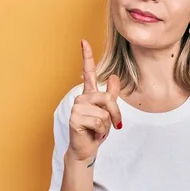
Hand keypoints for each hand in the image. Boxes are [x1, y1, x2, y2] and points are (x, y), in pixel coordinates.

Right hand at [67, 39, 121, 161]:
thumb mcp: (108, 112)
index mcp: (89, 94)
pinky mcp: (74, 118)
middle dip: (115, 114)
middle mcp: (81, 98)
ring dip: (107, 126)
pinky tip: (92, 134)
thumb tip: (113, 76)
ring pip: (104, 113)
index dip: (87, 56)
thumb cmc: (95, 130)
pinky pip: (99, 122)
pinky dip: (101, 132)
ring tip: (98, 131)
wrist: (86, 148)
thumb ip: (111, 95)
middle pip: (107, 98)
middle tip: (114, 125)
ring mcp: (76, 107)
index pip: (87, 72)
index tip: (84, 41)